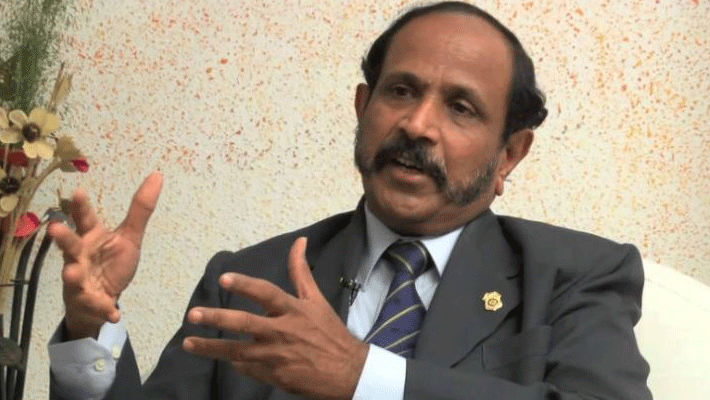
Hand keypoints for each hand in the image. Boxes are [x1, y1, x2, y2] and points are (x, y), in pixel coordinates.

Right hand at [48, 172, 162, 339]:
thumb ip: (140, 209)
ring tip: (71, 273)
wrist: (101, 301)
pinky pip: (96, 307)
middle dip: (63, 238)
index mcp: (91, 238)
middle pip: (70, 246)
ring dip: (72, 275)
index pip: (84, 220)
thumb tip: (157, 175)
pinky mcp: (89, 303)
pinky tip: (114, 314)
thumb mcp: (130, 237)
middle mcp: (80, 257)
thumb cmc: (111, 264)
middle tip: (54, 228)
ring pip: (73, 278)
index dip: (80, 207)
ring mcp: (80, 281)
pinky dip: (104, 310)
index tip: (78, 192)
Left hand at [182, 237, 368, 399]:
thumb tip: (299, 241)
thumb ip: (300, 271)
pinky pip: (247, 368)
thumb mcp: (316, 300)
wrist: (346, 372)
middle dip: (217, 319)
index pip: (266, 293)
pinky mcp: (273, 376)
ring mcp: (276, 356)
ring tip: (189, 343)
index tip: (224, 278)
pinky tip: (223, 358)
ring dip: (212, 348)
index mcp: (294, 310)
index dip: (245, 285)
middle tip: (193, 315)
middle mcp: (282, 332)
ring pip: (237, 351)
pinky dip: (235, 363)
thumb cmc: (329, 332)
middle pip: (245, 324)